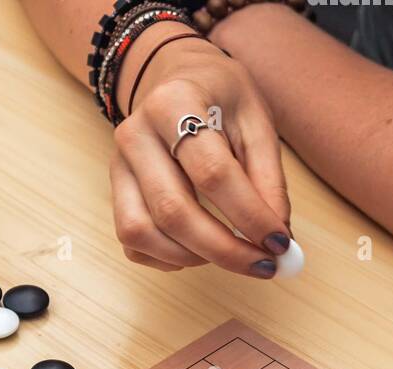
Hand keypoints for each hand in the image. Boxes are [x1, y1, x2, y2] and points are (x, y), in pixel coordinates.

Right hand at [111, 29, 290, 277]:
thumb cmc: (219, 98)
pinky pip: (134, 244)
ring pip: (143, 233)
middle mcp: (135, 135)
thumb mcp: (256, 120)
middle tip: (262, 266)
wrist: (174, 78)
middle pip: (173, 210)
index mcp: (174, 103)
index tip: (279, 243)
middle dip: (223, 249)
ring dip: (193, 257)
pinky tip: (198, 248)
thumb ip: (268, 179)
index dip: (248, 215)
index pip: (212, 173)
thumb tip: (277, 237)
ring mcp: (117, 167)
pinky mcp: (113, 193)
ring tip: (230, 253)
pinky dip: (168, 258)